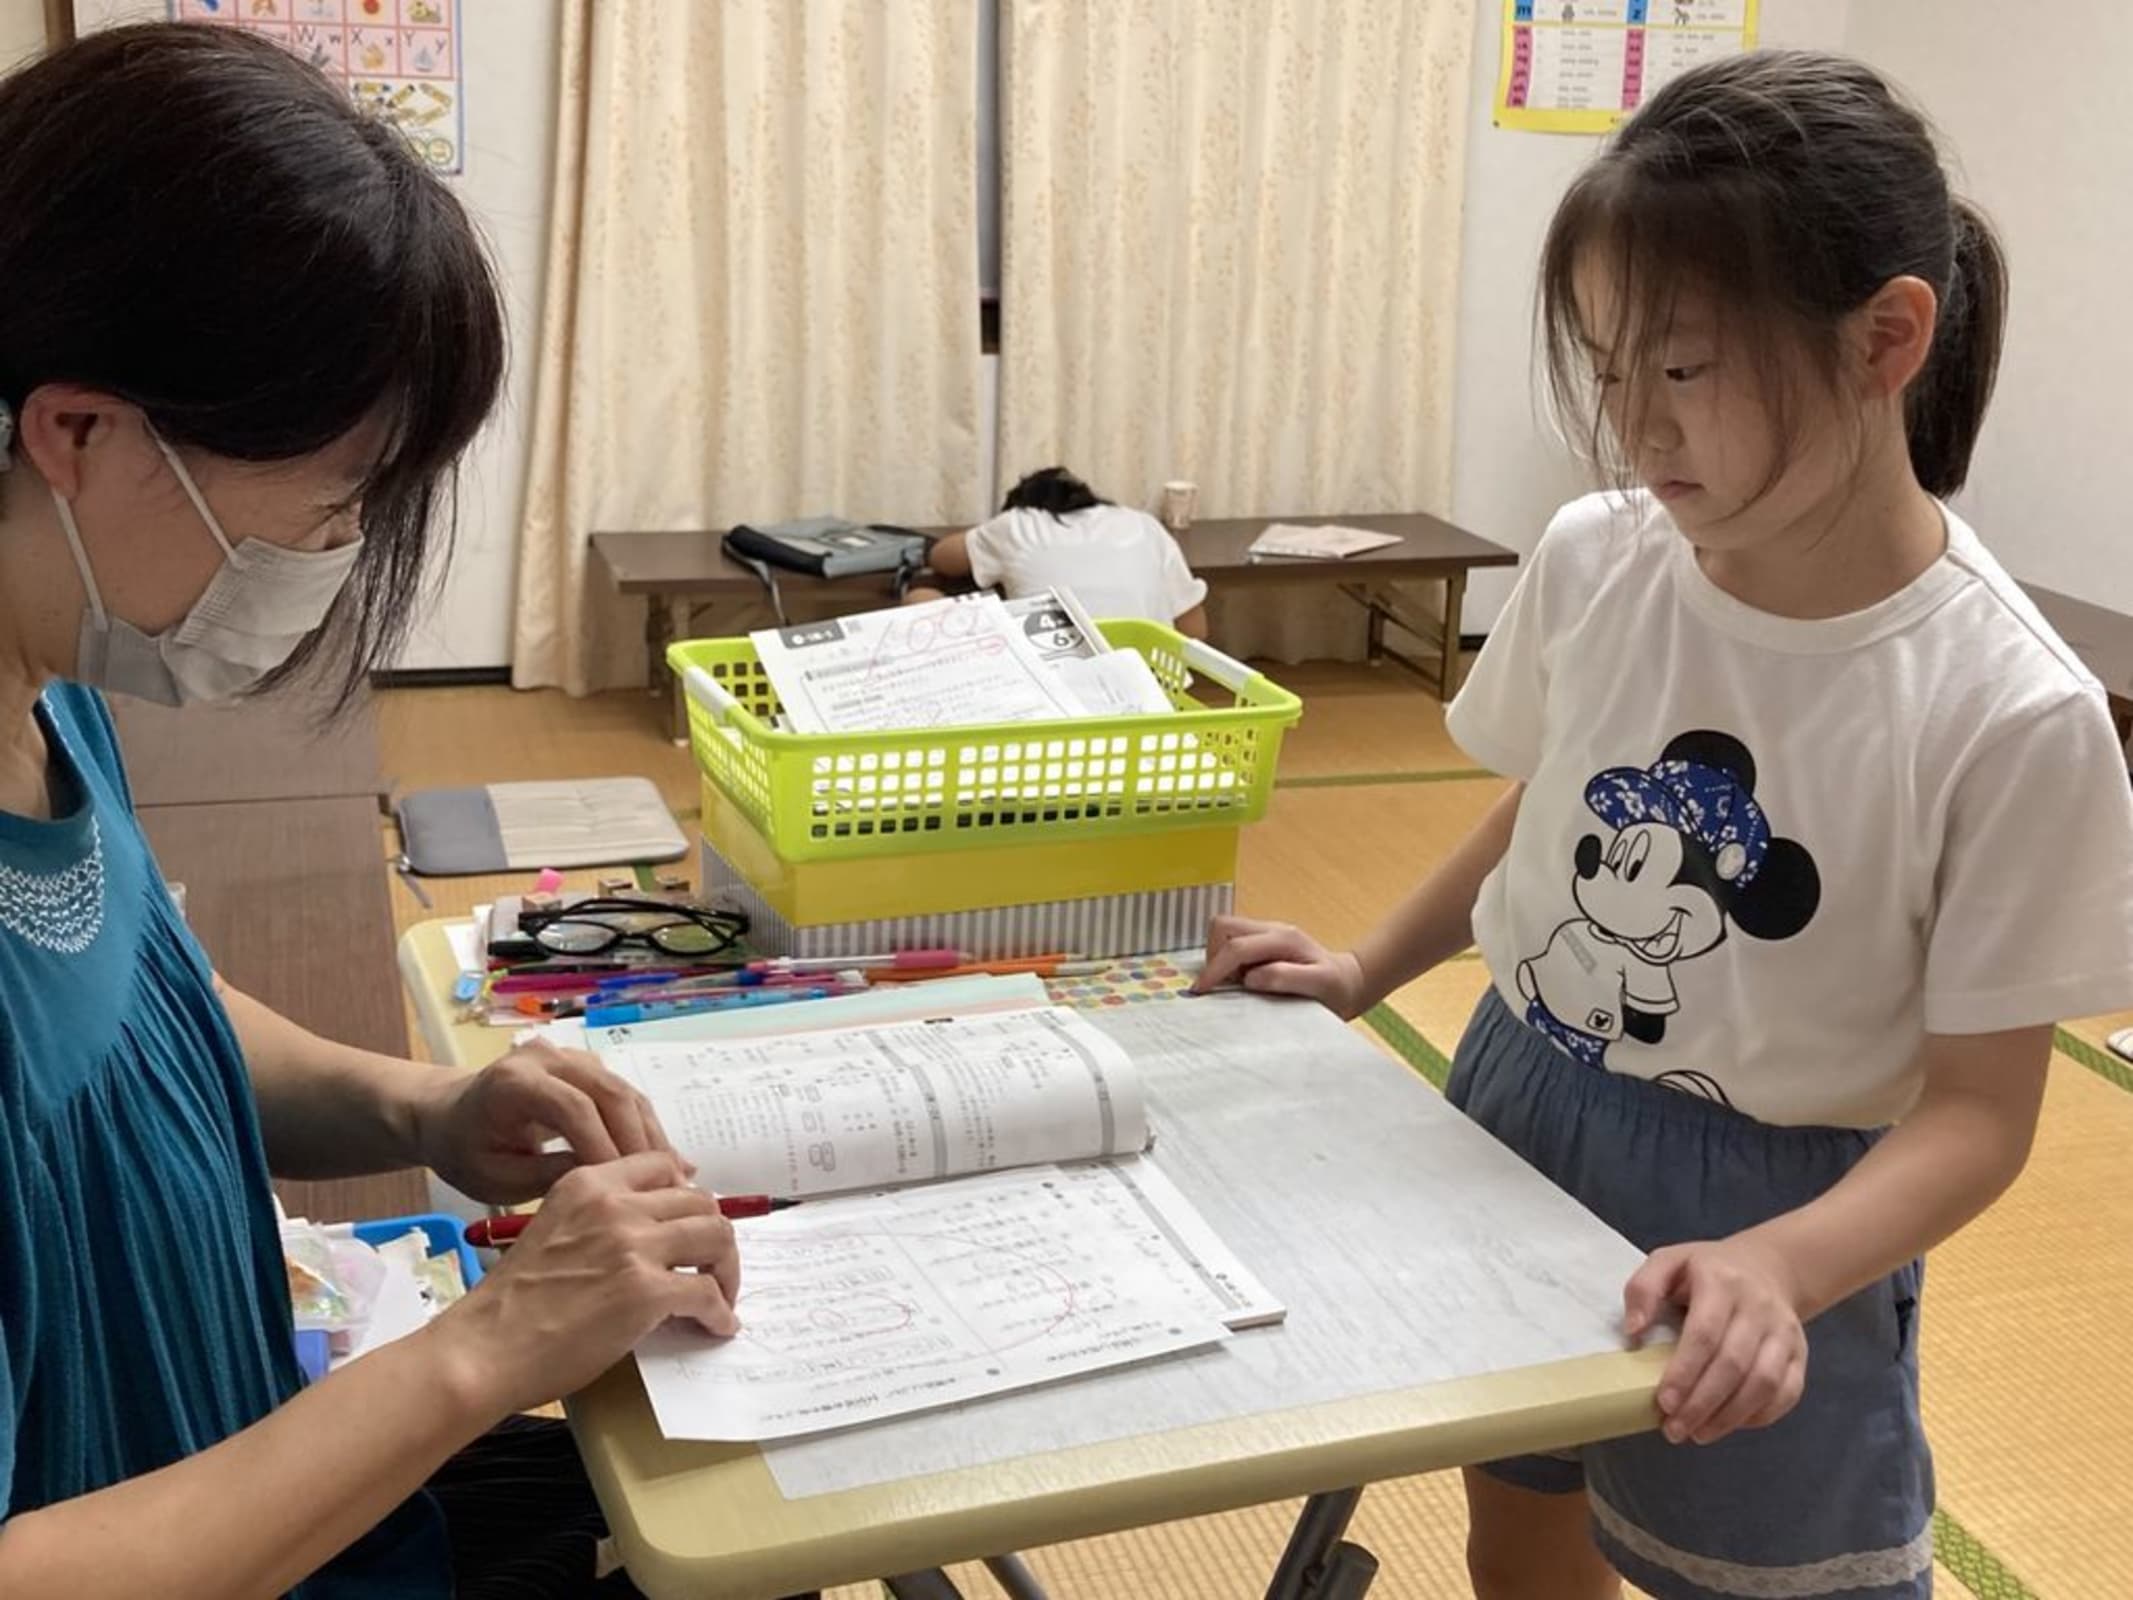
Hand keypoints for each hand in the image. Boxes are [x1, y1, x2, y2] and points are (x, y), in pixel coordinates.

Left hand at [412, 1040, 685, 1204]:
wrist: (449, 1115)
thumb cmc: (466, 1151)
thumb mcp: (496, 1178)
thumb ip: (549, 1176)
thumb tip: (607, 1181)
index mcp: (514, 1080)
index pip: (574, 1107)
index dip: (603, 1146)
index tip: (626, 1188)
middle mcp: (548, 1057)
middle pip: (609, 1093)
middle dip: (639, 1141)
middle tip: (665, 1185)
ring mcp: (571, 1058)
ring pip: (625, 1092)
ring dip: (650, 1135)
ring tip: (674, 1177)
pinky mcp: (588, 1067)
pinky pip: (624, 1095)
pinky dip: (644, 1128)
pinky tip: (663, 1160)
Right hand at [426, 1152, 740, 1417]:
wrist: (483, 1348)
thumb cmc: (511, 1304)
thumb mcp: (554, 1229)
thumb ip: (601, 1220)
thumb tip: (653, 1239)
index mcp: (589, 1183)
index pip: (662, 1166)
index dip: (687, 1196)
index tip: (692, 1224)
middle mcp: (615, 1204)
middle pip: (699, 1201)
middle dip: (715, 1235)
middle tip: (713, 1267)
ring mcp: (632, 1244)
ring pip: (716, 1236)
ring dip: (727, 1269)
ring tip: (721, 1296)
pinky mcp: (645, 1290)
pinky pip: (707, 1293)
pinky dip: (720, 1312)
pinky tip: (717, 1327)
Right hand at [1194, 915, 1368, 1017]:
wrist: (1349, 983)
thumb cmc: (1336, 988)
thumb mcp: (1319, 985)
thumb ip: (1286, 978)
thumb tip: (1251, 977)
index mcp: (1283, 938)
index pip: (1236, 947)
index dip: (1215, 968)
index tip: (1201, 991)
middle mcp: (1272, 929)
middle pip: (1223, 926)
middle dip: (1213, 956)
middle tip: (1223, 986)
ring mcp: (1266, 933)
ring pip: (1224, 933)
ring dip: (1220, 959)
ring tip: (1236, 985)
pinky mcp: (1263, 942)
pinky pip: (1232, 943)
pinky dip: (1228, 962)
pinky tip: (1244, 982)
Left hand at [1623, 1234, 1808, 1446]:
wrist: (1765, 1267)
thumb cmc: (1705, 1271)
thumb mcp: (1668, 1262)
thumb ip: (1644, 1289)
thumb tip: (1633, 1330)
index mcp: (1722, 1281)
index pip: (1704, 1334)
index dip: (1684, 1372)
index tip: (1663, 1402)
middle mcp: (1759, 1306)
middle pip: (1733, 1364)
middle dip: (1702, 1404)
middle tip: (1674, 1429)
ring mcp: (1785, 1332)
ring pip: (1763, 1383)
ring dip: (1729, 1416)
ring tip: (1697, 1434)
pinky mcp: (1800, 1353)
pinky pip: (1787, 1392)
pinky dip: (1759, 1415)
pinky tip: (1729, 1424)